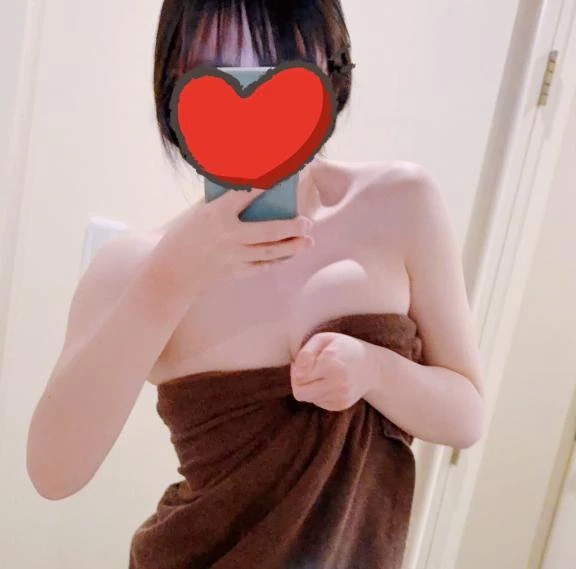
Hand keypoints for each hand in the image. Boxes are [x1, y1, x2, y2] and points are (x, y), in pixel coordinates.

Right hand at [150, 188, 314, 297]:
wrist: (173, 271)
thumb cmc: (186, 236)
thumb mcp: (200, 214)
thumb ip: (223, 203)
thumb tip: (249, 187)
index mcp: (216, 215)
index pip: (244, 195)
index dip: (264, 185)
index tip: (281, 176)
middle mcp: (228, 236)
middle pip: (268, 232)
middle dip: (292, 227)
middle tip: (307, 222)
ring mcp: (233, 257)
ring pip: (271, 252)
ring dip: (293, 247)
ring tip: (308, 241)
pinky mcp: (236, 272)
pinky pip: (263, 266)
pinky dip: (278, 260)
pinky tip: (290, 254)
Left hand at [290, 332, 378, 411]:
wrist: (372, 366)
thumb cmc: (343, 348)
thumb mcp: (323, 339)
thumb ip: (306, 354)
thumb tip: (297, 374)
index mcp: (331, 362)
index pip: (298, 376)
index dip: (295, 369)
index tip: (303, 362)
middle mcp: (337, 382)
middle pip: (300, 392)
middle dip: (298, 383)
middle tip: (306, 371)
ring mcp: (341, 396)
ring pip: (308, 398)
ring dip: (310, 387)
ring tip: (321, 375)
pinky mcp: (342, 405)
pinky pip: (318, 403)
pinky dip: (319, 394)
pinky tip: (328, 383)